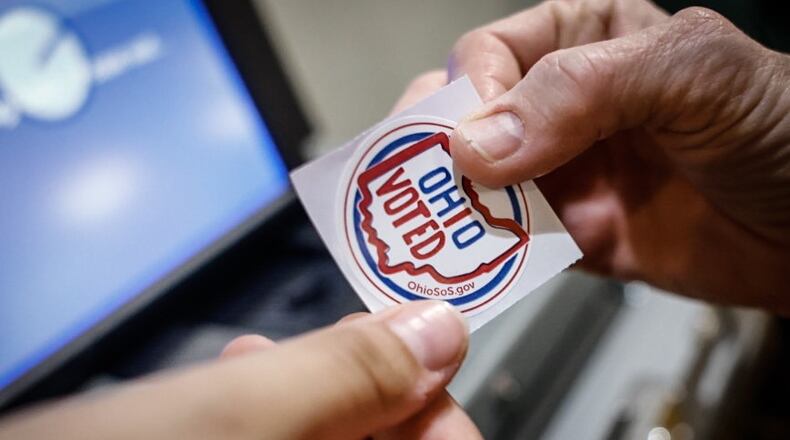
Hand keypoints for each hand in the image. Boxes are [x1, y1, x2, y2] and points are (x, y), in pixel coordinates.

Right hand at [0, 301, 481, 438]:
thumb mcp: (228, 419)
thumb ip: (344, 380)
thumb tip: (436, 331)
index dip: (436, 398)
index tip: (419, 340)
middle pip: (389, 439)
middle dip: (361, 384)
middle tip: (338, 333)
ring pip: (332, 436)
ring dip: (309, 390)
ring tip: (268, 351)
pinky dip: (270, 410)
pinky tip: (238, 378)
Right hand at [438, 0, 789, 311]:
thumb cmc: (781, 126)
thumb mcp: (692, 75)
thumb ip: (584, 88)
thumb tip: (479, 142)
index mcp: (585, 41)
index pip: (491, 53)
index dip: (468, 91)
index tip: (465, 138)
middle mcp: (562, 106)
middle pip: (466, 117)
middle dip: (435, 149)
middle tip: (421, 184)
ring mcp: (565, 174)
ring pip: (478, 184)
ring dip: (451, 208)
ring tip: (432, 232)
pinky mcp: (574, 235)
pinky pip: (512, 243)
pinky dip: (486, 255)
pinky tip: (472, 264)